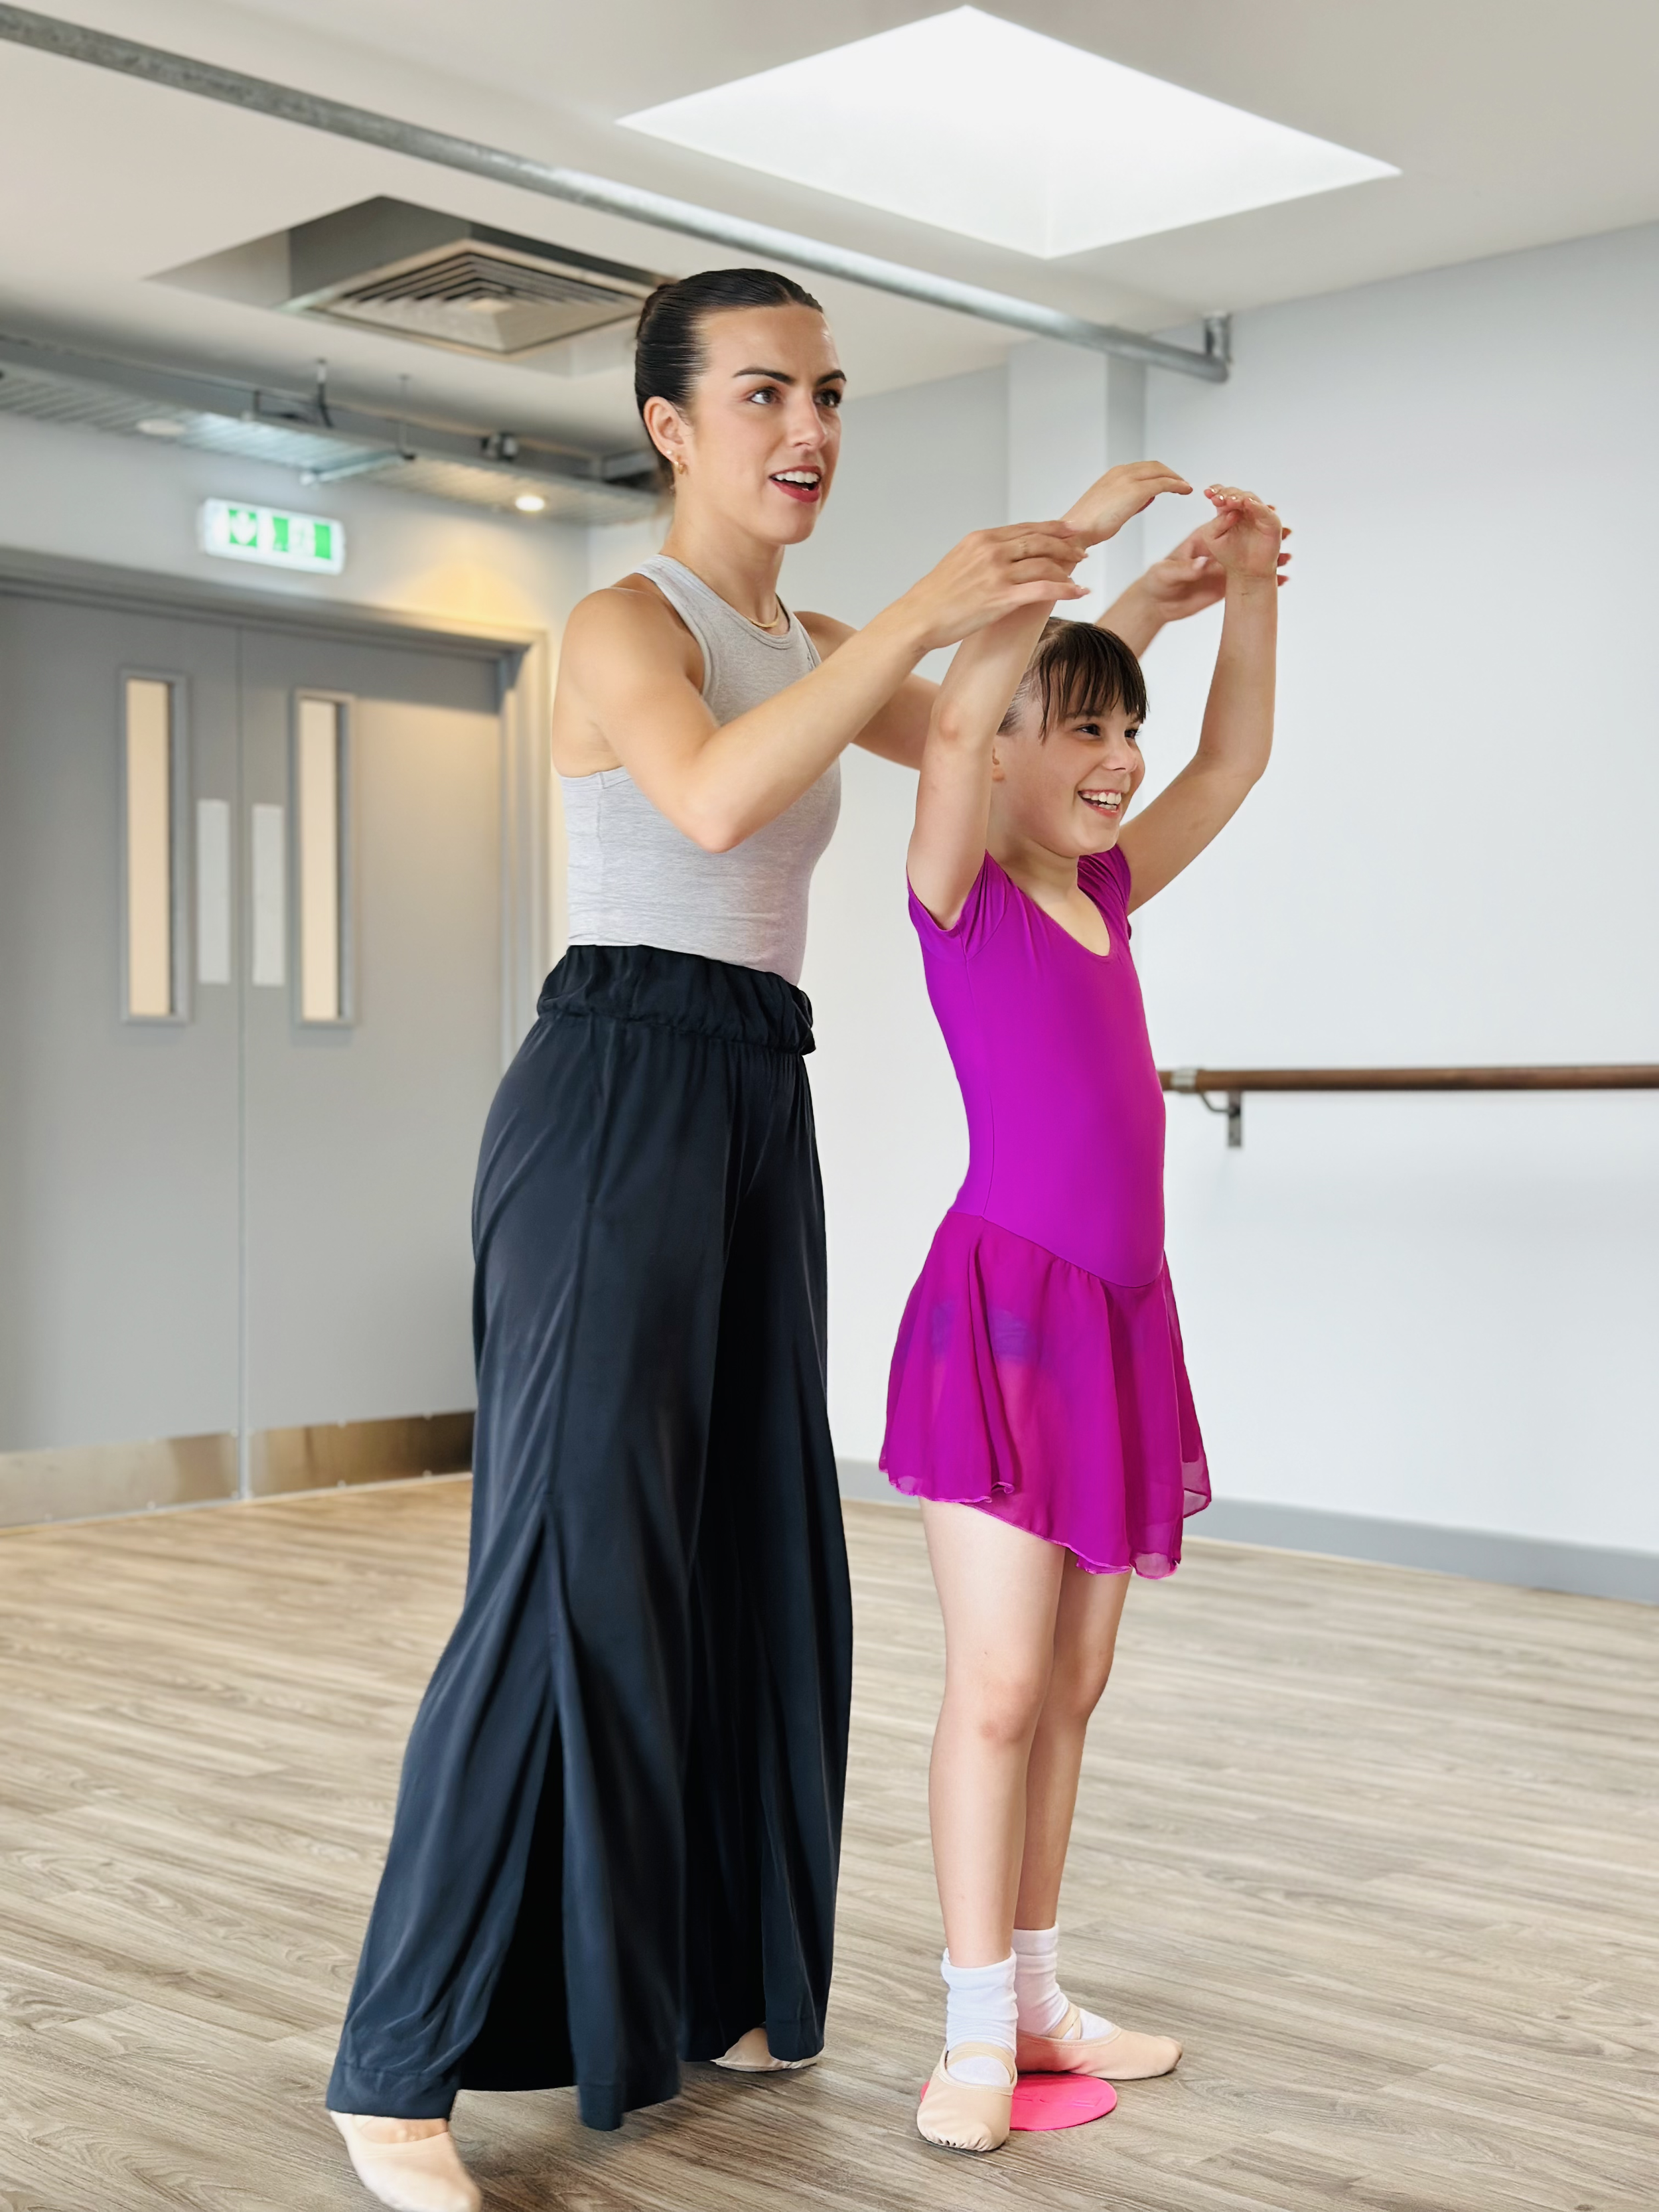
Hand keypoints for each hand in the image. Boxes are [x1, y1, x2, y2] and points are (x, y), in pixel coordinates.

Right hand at [900, 522, 1088, 652]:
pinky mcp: (1001, 598)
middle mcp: (991, 551)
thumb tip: (1003, 558)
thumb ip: (983, 555)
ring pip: (1045, 563)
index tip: (1069, 531)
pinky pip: (1043, 589)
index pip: (1026, 528)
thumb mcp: (959, 562)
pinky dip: (1065, 589)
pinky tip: (1078, 592)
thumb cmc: (936, 597)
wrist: (919, 617)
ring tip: (1079, 574)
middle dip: (1066, 545)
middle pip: (1040, 541)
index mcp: (981, 538)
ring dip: (1068, 568)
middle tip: (1081, 552)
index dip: (1053, 529)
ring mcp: (997, 573)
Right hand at [1064, 460, 1191, 545]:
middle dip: (1170, 474)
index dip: (1158, 473)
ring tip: (1185, 487)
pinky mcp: (1136, 490)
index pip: (1142, 468)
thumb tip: (1145, 499)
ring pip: (1160, 472)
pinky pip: (1163, 484)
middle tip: (1181, 483)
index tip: (1168, 481)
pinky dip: (1176, 485)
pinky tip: (1184, 490)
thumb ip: (1127, 501)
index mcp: (1113, 475)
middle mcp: (1121, 472)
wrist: (1077, 529)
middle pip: (1154, 467)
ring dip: (1176, 478)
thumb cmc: (1088, 525)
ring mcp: (1129, 479)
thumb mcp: (1108, 507)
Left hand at [1140, 519, 1292, 619]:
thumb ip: (1185, 568)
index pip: (1224, 520)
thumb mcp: (1167, 573)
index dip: (1241, 513)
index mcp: (1201, 537)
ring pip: (1249, 555)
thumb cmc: (1156, 581)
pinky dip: (1263, 578)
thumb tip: (1204, 564)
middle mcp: (1216, 548)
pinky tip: (1282, 579)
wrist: (1156, 605)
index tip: (1257, 511)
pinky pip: (1248, 579)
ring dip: (1268, 555)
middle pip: (1243, 533)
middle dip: (1263, 530)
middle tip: (1283, 530)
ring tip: (1288, 556)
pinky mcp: (1224, 583)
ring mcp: (1222, 565)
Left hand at [1201, 486, 1287, 584]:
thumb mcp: (1213, 539)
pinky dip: (1256, 506)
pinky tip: (1247, 503)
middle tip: (1219, 499)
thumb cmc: (1229, 555)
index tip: (1208, 493)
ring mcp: (1258, 514)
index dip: (1216, 491)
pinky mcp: (1270, 522)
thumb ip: (1215, 524)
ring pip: (1250, 498)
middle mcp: (1244, 510)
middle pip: (1236, 494)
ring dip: (1240, 498)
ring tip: (1231, 501)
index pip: (1223, 495)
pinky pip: (1264, 511)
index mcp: (1228, 512)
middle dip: (1227, 494)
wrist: (1246, 573)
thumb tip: (1229, 511)